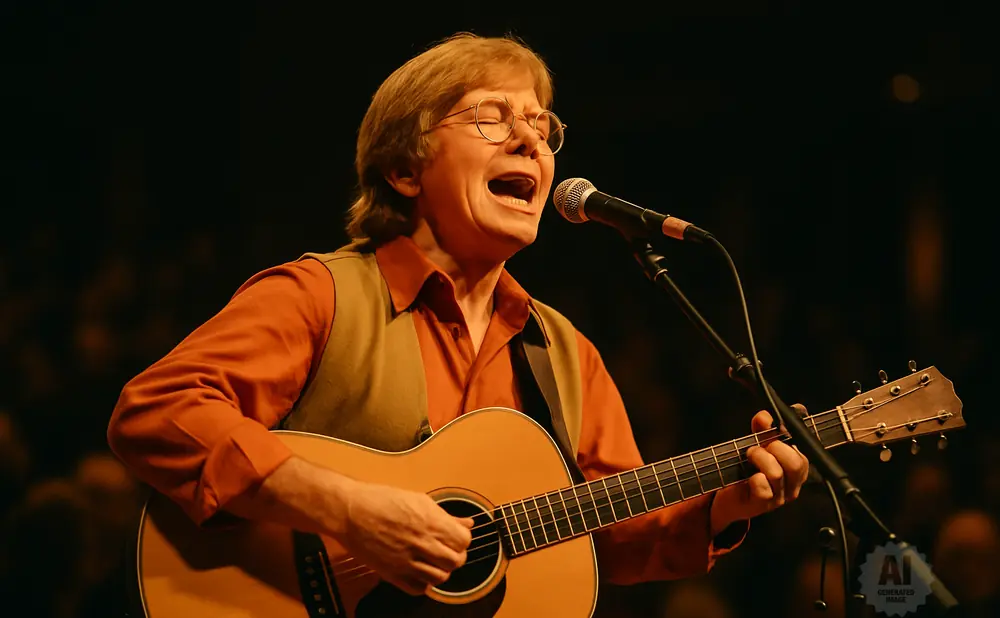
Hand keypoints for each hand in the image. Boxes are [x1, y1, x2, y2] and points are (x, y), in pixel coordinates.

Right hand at [337, 481, 473, 595]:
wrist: (350, 511)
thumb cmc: (380, 499)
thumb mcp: (418, 499)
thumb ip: (445, 515)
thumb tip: (467, 522)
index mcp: (432, 522)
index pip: (464, 541)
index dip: (462, 539)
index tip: (455, 536)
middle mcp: (423, 544)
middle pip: (456, 561)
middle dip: (455, 556)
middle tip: (446, 550)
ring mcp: (408, 561)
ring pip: (440, 578)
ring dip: (440, 570)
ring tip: (432, 561)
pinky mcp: (392, 573)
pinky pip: (418, 589)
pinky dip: (422, 583)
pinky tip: (418, 571)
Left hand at [710, 405, 809, 534]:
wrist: (729, 496)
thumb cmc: (747, 469)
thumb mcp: (757, 444)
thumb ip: (763, 428)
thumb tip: (765, 416)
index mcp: (797, 468)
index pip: (805, 451)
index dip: (788, 435)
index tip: (773, 427)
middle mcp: (793, 484)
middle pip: (797, 463)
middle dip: (775, 448)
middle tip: (759, 447)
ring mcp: (780, 496)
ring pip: (777, 473)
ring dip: (760, 459)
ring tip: (750, 456)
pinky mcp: (763, 505)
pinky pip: (763, 488)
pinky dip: (755, 479)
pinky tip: (749, 478)